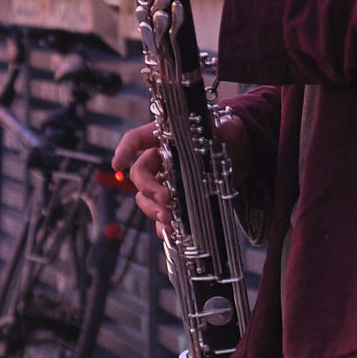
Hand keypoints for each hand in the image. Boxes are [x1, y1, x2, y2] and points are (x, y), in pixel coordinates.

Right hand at [112, 117, 248, 227]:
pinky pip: (161, 213)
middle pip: (140, 174)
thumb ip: (223, 127)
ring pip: (146, 197)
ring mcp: (166, 181)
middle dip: (149, 189)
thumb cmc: (226, 135)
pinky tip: (170, 230)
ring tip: (168, 218)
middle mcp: (160, 159)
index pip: (137, 139)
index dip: (125, 149)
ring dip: (153, 209)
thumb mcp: (226, 127)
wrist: (239, 156)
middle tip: (165, 199)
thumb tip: (224, 128)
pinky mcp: (176, 199)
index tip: (118, 164)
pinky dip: (162, 224)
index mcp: (165, 137)